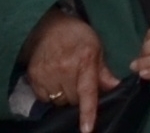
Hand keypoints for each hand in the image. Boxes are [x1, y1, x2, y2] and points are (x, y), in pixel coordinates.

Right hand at [25, 10, 109, 132]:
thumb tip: (116, 87)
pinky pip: (45, 99)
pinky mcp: (33, 78)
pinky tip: (54, 81)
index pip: (87, 91)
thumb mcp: (96, 47)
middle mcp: (64, 69)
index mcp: (84, 60)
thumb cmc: (76, 36)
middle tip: (78, 82)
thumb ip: (104, 71)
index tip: (87, 129)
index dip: (87, 112)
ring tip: (66, 80)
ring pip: (59, 101)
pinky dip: (51, 94)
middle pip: (73, 100)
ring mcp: (47, 74)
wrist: (47, 26)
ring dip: (65, 96)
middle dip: (78, 96)